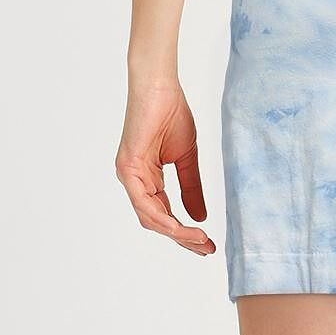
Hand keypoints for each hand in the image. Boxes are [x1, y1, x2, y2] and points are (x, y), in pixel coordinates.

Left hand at [115, 78, 215, 254]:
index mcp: (146, 179)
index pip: (164, 215)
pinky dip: (164, 219)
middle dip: (183, 239)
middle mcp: (134, 181)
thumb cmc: (171, 113)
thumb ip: (191, 188)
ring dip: (176, 234)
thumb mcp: (187, 158)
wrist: (160, 86)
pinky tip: (181, 227)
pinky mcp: (128, 168)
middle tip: (206, 249)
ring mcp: (128, 176)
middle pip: (156, 222)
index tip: (207, 243)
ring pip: (150, 218)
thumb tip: (200, 218)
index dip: (185, 232)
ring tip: (200, 241)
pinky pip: (144, 203)